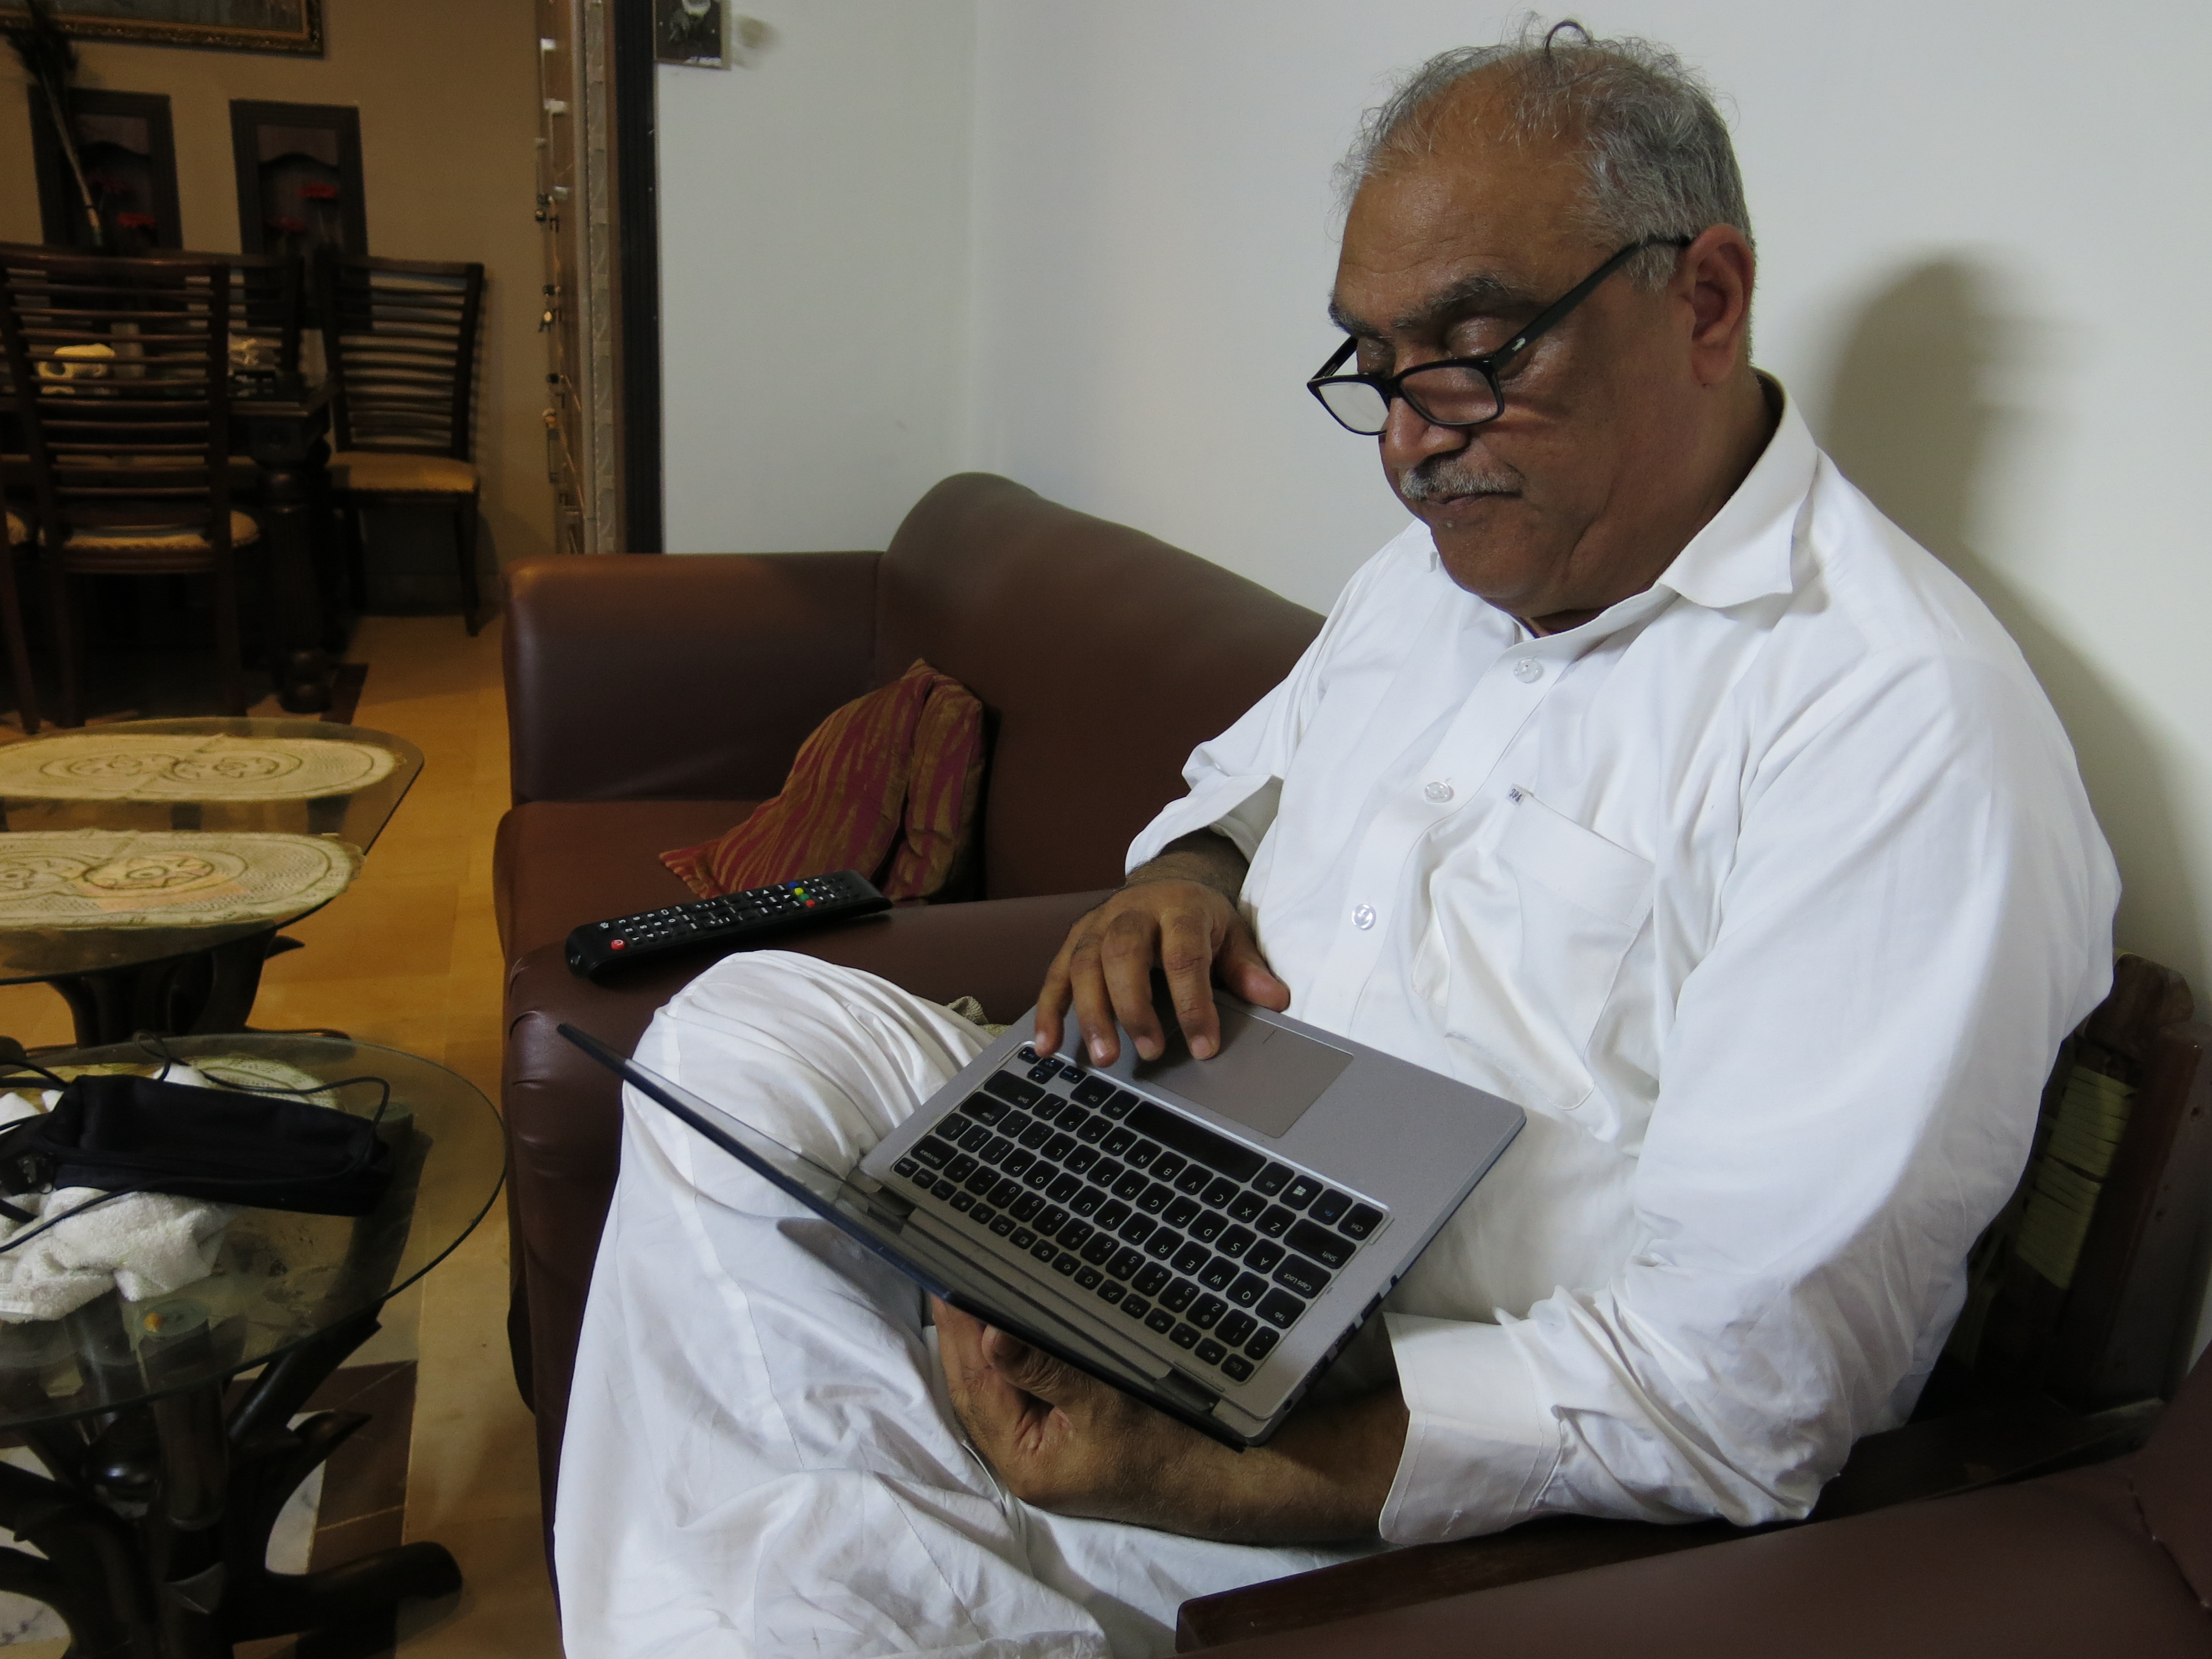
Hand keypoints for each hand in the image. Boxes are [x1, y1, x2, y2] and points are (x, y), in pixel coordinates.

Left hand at [934, 1298, 1204, 1527]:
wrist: (1212, 1481)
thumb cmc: (1163, 1446)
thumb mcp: (1103, 1403)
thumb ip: (1043, 1370)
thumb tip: (990, 1334)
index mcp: (1022, 1460)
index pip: (974, 1386)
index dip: (958, 1333)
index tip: (945, 1281)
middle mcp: (1018, 1459)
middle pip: (973, 1387)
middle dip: (959, 1333)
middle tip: (947, 1273)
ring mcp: (1035, 1449)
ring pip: (990, 1388)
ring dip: (977, 1342)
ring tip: (965, 1288)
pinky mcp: (1054, 1435)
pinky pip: (1015, 1390)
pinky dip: (1004, 1356)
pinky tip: (998, 1325)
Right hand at [1035, 833, 1290, 1066]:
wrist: (1163, 883)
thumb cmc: (1199, 918)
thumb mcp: (1231, 933)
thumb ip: (1248, 968)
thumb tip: (1275, 999)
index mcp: (1179, 908)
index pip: (1184, 956)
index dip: (1194, 1003)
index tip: (1204, 1047)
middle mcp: (1132, 912)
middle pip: (1123, 953)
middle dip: (1133, 1006)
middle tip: (1149, 1052)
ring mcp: (1097, 924)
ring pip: (1084, 964)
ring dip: (1091, 1013)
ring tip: (1103, 1058)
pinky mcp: (1074, 941)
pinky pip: (1055, 975)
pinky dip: (1048, 1012)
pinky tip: (1047, 1047)